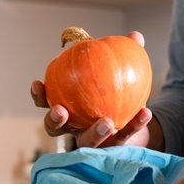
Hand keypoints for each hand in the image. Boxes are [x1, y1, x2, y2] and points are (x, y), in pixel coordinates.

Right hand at [31, 31, 152, 147]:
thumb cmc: (116, 89)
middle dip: (54, 121)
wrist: (134, 117)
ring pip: (87, 143)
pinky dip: (135, 124)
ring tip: (107, 122)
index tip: (38, 83)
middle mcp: (74, 127)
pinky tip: (145, 112)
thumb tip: (134, 36)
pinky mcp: (114, 147)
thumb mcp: (117, 71)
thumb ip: (124, 54)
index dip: (39, 95)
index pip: (46, 102)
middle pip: (55, 129)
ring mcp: (93, 140)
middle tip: (61, 111)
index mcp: (67, 106)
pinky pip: (125, 136)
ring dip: (94, 133)